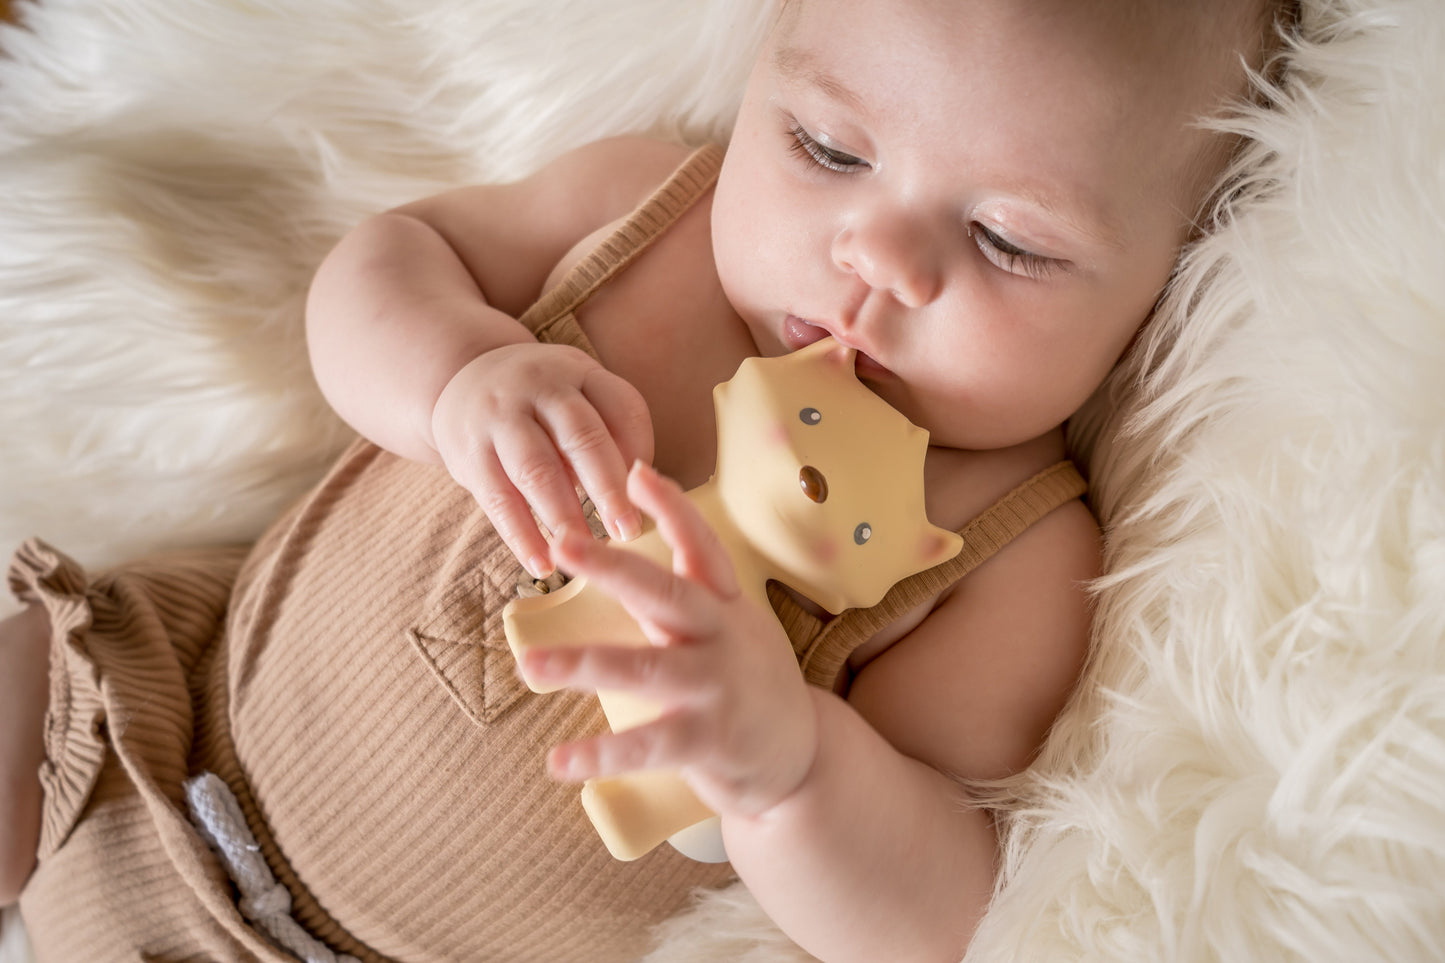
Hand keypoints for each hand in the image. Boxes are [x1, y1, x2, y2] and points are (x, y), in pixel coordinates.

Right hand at [431, 342, 652, 577]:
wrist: (464, 378)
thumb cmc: (541, 404)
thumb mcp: (577, 396)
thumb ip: (609, 435)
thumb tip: (641, 497)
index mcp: (579, 372)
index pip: (621, 406)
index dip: (640, 451)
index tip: (652, 495)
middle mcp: (539, 387)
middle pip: (581, 437)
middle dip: (608, 488)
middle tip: (628, 531)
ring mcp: (499, 417)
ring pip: (536, 469)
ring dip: (565, 516)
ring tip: (586, 551)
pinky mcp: (468, 452)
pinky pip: (497, 498)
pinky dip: (522, 536)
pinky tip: (542, 564)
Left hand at [520, 461, 819, 819]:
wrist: (801, 756)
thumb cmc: (748, 682)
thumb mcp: (732, 627)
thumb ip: (684, 593)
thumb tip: (626, 556)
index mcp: (725, 607)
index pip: (702, 547)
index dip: (672, 508)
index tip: (635, 471)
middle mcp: (723, 639)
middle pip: (668, 594)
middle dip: (614, 567)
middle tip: (564, 544)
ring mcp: (716, 689)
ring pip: (645, 670)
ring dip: (584, 664)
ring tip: (530, 664)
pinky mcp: (709, 741)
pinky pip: (649, 746)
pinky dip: (601, 755)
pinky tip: (559, 762)